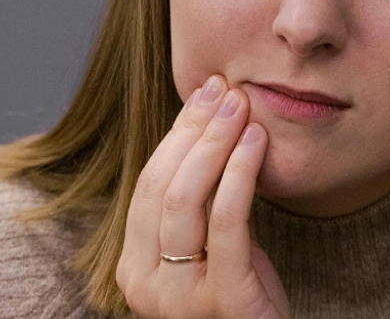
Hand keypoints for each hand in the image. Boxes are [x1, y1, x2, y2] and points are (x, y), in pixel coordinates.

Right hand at [117, 75, 290, 318]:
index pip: (149, 184)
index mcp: (134, 268)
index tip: (205, 92)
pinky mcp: (223, 301)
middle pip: (162, 187)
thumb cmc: (245, 294)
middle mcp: (144, 286)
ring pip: (186, 200)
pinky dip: (239, 175)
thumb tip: (208, 115)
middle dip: (196, 130)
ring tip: (243, 109)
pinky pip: (225, 224)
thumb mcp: (211, 244)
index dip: (178, 133)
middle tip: (226, 91)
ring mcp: (178, 299)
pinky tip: (256, 144)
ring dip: (216, 144)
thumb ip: (201, 199)